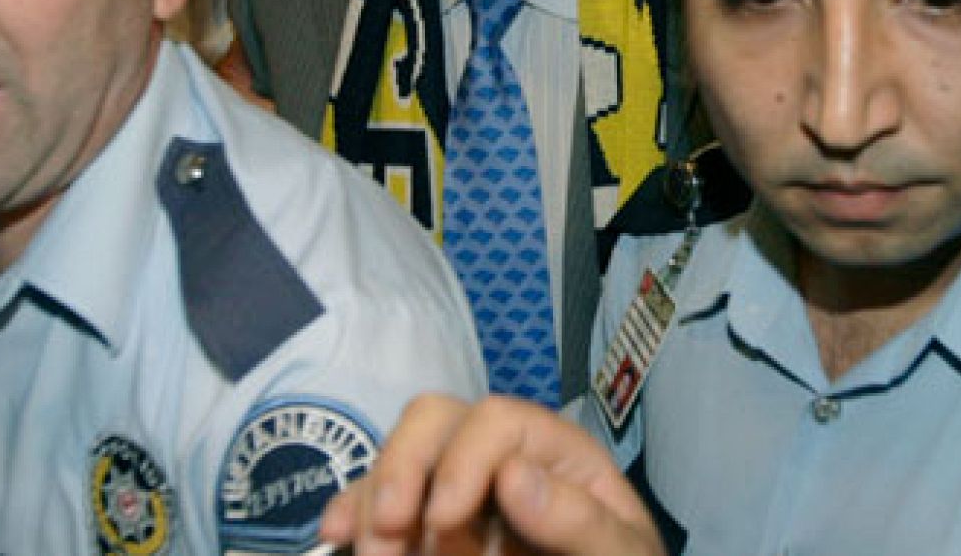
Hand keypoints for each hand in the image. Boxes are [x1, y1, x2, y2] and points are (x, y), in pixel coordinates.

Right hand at [319, 393, 664, 555]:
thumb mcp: (624, 553)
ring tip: (374, 553)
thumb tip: (515, 477)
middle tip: (389, 529)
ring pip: (398, 457)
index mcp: (552, 450)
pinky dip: (351, 512)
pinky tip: (337, 536)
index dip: (461, 460)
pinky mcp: (425, 524)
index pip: (496, 420)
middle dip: (401, 467)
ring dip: (372, 499)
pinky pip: (376, 500)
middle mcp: (497, 457)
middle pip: (434, 419)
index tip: (442, 520)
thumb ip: (583, 520)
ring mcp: (456, 488)